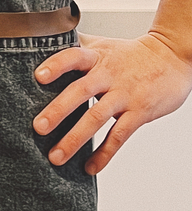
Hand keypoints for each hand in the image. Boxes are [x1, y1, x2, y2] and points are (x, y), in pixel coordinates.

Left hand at [33, 32, 191, 174]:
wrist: (171, 58)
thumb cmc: (130, 54)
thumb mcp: (102, 44)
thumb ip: (75, 46)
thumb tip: (43, 43)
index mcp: (97, 56)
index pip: (73, 56)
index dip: (56, 65)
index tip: (38, 77)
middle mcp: (109, 75)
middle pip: (81, 91)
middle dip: (58, 110)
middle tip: (38, 128)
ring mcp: (124, 95)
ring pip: (96, 118)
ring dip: (74, 139)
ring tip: (56, 156)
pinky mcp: (139, 113)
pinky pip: (119, 136)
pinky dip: (104, 154)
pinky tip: (89, 167)